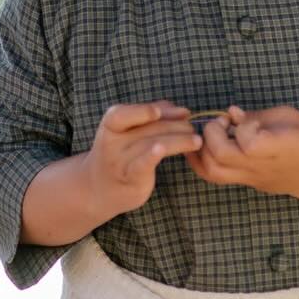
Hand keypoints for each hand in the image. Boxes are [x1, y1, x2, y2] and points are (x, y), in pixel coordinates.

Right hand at [85, 102, 202, 219]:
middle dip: (175, 125)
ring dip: (180, 141)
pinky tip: (163, 150)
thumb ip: (152, 116)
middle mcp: (111, 142)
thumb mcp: (128, 130)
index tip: (160, 112)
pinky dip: (152, 155)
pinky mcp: (131, 177)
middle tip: (192, 127)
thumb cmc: (122, 152)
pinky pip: (142, 164)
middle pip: (149, 128)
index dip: (142, 111)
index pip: (122, 114)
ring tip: (197, 141)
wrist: (101, 188)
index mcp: (111, 125)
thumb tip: (181, 110)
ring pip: (153, 144)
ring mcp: (120, 161)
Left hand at [186, 105, 298, 201]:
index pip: (249, 143)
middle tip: (221, 123)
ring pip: (212, 172)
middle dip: (212, 133)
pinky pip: (215, 177)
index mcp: (279, 147)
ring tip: (212, 133)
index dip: (242, 128)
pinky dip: (202, 160)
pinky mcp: (246, 184)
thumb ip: (258, 115)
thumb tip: (231, 114)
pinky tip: (203, 145)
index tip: (247, 120)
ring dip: (203, 148)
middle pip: (221, 157)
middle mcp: (261, 167)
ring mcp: (252, 179)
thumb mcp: (290, 116)